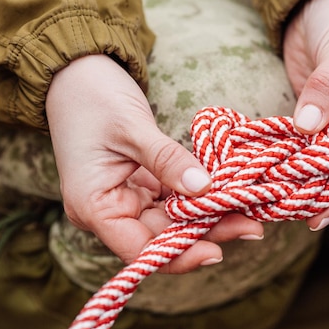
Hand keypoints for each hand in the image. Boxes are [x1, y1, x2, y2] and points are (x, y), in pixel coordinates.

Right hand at [46, 55, 263, 272]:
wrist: (76, 72)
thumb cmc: (91, 96)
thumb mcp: (132, 128)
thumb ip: (167, 161)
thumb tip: (205, 189)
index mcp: (94, 207)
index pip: (138, 249)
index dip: (178, 255)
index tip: (217, 251)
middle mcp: (109, 210)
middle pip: (162, 237)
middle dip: (206, 233)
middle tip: (252, 226)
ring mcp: (126, 198)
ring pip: (173, 221)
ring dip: (208, 217)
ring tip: (250, 212)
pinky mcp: (141, 184)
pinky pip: (174, 200)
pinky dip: (199, 197)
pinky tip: (229, 194)